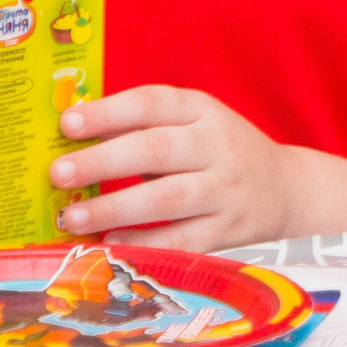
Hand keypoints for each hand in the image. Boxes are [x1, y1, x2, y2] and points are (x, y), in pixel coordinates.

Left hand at [49, 88, 298, 250]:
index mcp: (204, 111)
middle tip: (59, 173)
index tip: (67, 123)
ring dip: (115, 207)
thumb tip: (72, 139)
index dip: (109, 112)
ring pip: (168, 197)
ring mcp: (226, 189)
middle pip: (157, 149)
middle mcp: (218, 146)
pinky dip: (143, 243)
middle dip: (104, 161)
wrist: (287, 189)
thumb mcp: (193, 125)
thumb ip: (141, 129)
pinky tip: (110, 243)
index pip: (153, 103)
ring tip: (72, 217)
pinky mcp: (228, 229)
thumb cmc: (220, 154)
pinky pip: (181, 240)